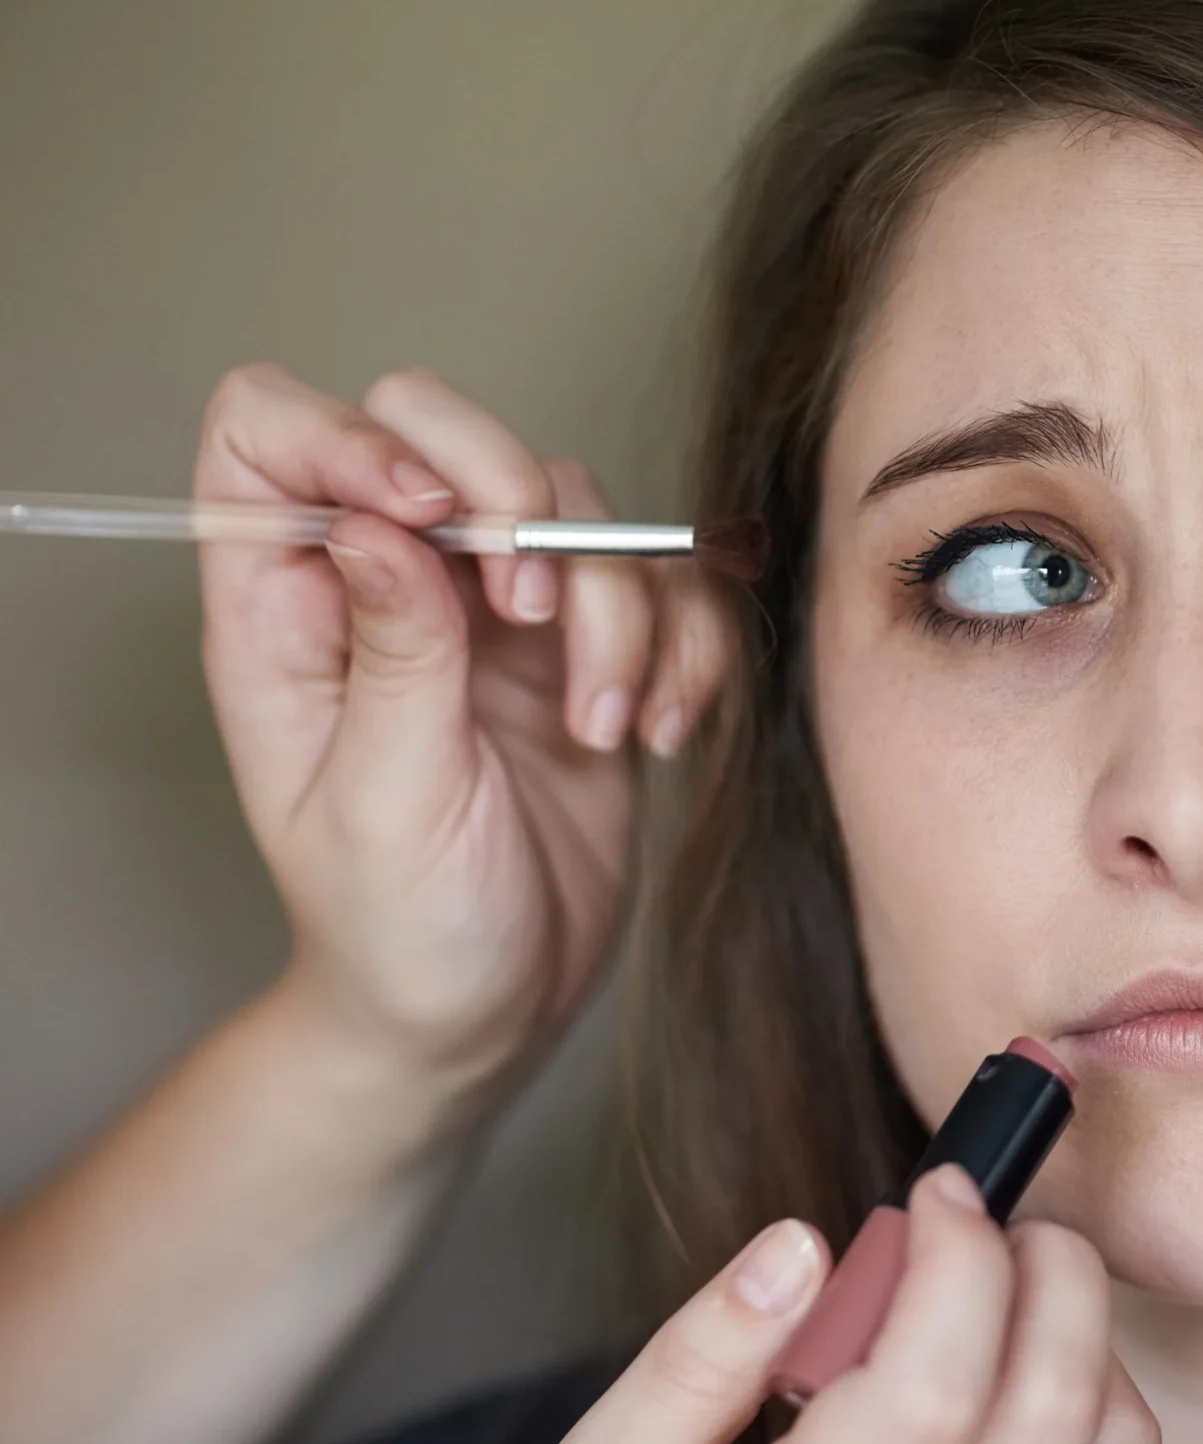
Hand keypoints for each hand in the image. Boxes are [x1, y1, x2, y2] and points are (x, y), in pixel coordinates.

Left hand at [197, 364, 728, 1093]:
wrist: (488, 1014)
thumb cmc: (397, 931)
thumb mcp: (385, 802)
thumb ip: (394, 654)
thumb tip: (382, 521)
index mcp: (288, 612)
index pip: (276, 435)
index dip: (350, 439)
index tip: (431, 516)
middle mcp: (390, 587)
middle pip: (443, 429)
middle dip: (517, 503)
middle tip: (537, 612)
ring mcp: (494, 611)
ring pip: (576, 506)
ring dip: (620, 607)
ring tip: (610, 724)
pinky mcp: (588, 647)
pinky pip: (664, 583)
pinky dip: (685, 648)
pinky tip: (660, 733)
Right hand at [532, 1167, 1172, 1443]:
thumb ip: (689, 1366)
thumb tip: (799, 1250)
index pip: (927, 1392)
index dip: (956, 1260)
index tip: (942, 1189)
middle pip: (1047, 1414)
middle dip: (1051, 1273)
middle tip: (1002, 1228)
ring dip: (1086, 1347)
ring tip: (1010, 1316)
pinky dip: (1111, 1435)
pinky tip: (1025, 1412)